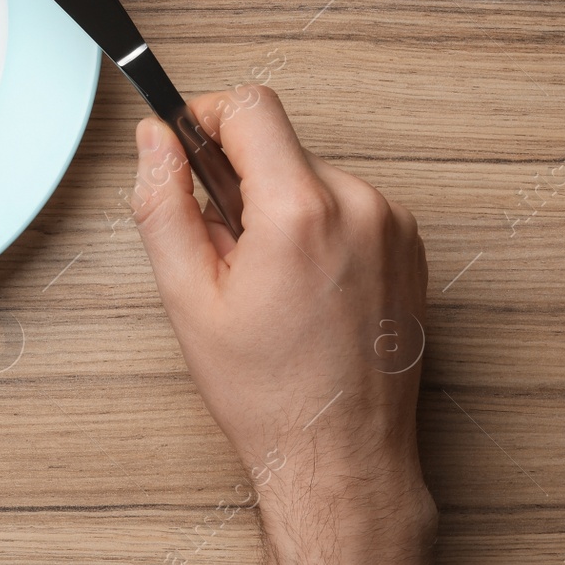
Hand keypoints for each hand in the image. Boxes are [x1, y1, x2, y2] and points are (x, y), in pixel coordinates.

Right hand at [130, 84, 438, 564]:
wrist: (341, 457)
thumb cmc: (267, 393)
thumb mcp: (187, 297)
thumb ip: (162, 203)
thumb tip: (155, 141)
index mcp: (301, 212)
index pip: (250, 107)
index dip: (203, 117)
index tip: (182, 148)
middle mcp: (360, 206)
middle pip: (277, 147)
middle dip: (236, 183)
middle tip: (221, 254)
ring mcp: (394, 226)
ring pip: (309, 177)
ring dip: (276, 210)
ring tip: (264, 283)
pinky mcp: (410, 246)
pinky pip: (344, 206)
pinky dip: (314, 230)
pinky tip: (301, 289)